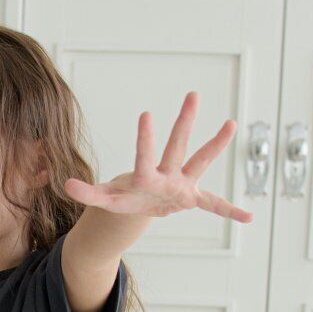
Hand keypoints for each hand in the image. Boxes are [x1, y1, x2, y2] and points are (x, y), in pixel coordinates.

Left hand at [64, 91, 252, 224]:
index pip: (145, 156)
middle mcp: (167, 174)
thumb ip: (88, 192)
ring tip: (231, 124)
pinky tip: (249, 217)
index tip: (146, 113)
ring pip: (200, 161)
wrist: (140, 203)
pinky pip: (214, 205)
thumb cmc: (124, 195)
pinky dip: (229, 211)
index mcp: (145, 176)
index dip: (144, 140)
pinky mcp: (191, 198)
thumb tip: (64, 184)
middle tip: (193, 94)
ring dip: (215, 145)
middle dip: (184, 122)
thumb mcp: (105, 198)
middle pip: (177, 146)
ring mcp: (182, 184)